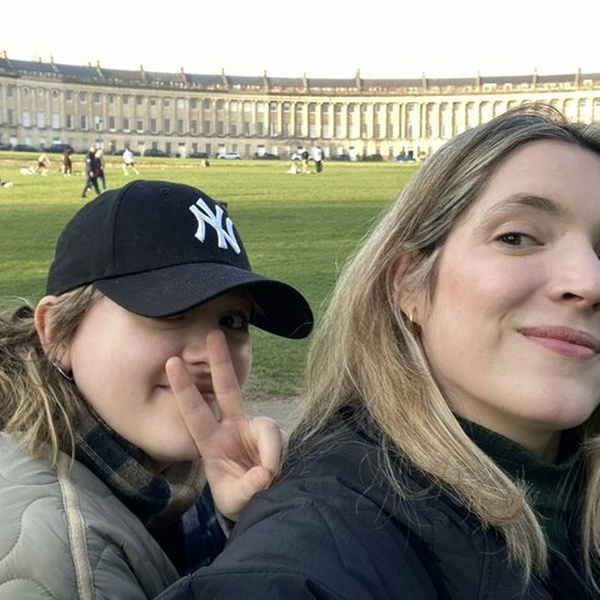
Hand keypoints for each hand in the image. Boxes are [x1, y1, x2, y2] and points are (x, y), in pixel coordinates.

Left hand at [166, 330, 282, 520]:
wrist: (261, 504)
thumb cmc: (238, 499)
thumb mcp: (235, 500)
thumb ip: (248, 487)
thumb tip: (264, 473)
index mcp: (211, 442)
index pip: (195, 412)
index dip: (185, 388)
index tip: (171, 363)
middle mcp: (232, 428)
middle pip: (228, 390)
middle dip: (221, 362)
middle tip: (213, 334)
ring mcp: (254, 431)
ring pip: (266, 426)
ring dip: (268, 450)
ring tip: (267, 476)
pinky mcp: (274, 439)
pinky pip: (278, 440)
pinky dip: (277, 455)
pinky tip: (273, 474)